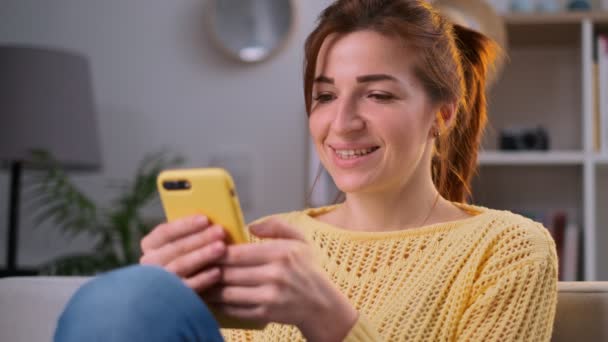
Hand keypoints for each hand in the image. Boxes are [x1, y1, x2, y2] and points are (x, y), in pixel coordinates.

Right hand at [139, 215, 226, 293]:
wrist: (183, 297)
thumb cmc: (192, 257)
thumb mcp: (188, 244)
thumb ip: (194, 234)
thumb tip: (212, 223)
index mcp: (151, 244)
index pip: (165, 232)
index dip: (186, 225)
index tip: (206, 219)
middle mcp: (149, 263)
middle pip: (175, 248)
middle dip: (199, 238)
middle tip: (220, 231)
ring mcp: (158, 282)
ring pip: (180, 266)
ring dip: (202, 255)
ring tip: (222, 248)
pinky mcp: (171, 299)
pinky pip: (186, 287)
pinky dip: (202, 279)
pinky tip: (217, 272)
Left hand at [205, 218, 357, 340]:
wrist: (320, 304)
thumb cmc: (306, 269)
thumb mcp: (299, 240)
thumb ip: (276, 225)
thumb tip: (250, 225)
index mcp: (280, 253)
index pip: (237, 252)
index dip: (215, 251)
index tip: (202, 248)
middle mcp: (275, 275)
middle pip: (229, 272)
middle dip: (207, 269)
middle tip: (191, 265)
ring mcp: (269, 297)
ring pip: (227, 292)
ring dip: (208, 288)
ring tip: (194, 282)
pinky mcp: (265, 314)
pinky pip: (234, 309)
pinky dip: (218, 305)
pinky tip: (208, 299)